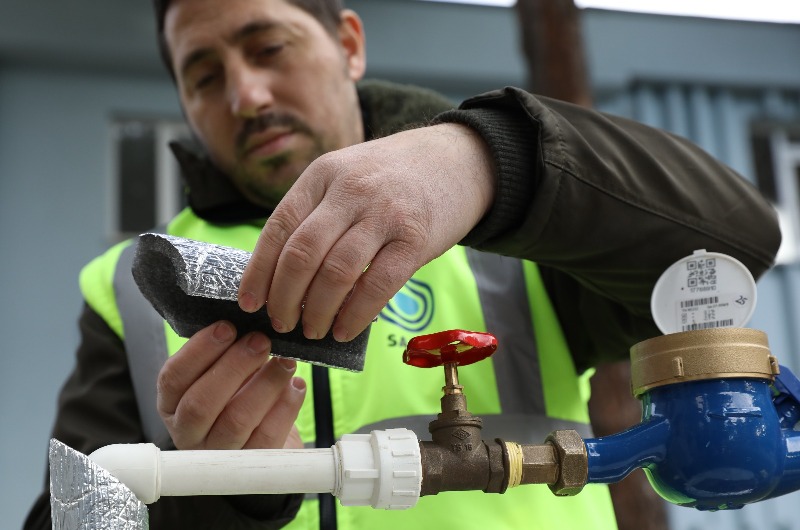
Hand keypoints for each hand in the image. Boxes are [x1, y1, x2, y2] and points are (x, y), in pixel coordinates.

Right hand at [157, 321, 305, 449]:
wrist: (264, 441)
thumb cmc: (239, 396)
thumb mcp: (224, 374)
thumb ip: (229, 352)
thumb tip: (251, 324)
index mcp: (172, 404)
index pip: (173, 378)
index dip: (199, 350)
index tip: (227, 327)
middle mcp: (187, 432)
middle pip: (201, 403)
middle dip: (234, 366)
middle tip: (261, 341)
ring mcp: (217, 453)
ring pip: (236, 420)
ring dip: (265, 385)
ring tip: (286, 361)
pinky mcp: (249, 465)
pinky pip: (267, 436)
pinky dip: (285, 407)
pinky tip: (297, 386)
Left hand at [238, 123, 495, 341]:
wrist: (457, 160)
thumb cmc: (393, 178)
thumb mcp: (347, 176)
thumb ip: (317, 212)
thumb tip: (281, 275)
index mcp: (322, 174)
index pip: (279, 227)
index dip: (259, 271)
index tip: (249, 303)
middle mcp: (350, 191)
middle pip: (302, 254)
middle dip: (284, 297)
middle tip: (281, 323)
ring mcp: (384, 214)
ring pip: (336, 273)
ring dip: (317, 311)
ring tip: (312, 330)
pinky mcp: (415, 239)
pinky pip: (378, 286)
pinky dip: (356, 314)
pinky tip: (344, 329)